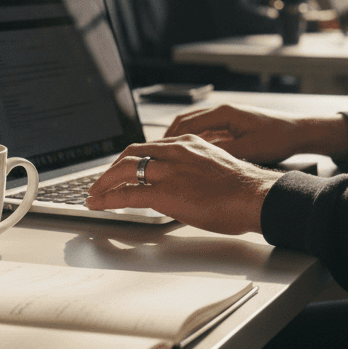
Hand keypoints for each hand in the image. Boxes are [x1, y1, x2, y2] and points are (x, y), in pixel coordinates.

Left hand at [84, 135, 281, 233]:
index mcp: (187, 143)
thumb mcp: (214, 167)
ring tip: (94, 194)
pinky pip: (127, 194)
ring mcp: (168, 170)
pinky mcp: (163, 191)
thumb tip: (182, 184)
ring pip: (124, 170)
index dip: (131, 158)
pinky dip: (108, 199)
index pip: (150, 146)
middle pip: (131, 153)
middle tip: (102, 181)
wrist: (253, 196)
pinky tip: (99, 205)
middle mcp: (174, 151)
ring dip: (104, 183)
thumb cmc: (242, 189)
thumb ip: (193, 170)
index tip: (123, 168)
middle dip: (112, 168)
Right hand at [164, 103, 347, 164]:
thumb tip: (198, 161)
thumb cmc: (278, 138)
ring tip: (164, 156)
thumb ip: (223, 153)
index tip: (155, 149)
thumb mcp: (249, 150)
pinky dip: (192, 141)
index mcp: (224, 113)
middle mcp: (222, 112)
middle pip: (185, 121)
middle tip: (153, 153)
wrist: (298, 132)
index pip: (186, 122)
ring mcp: (226, 117)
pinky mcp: (231, 125)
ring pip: (193, 126)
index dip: (168, 137)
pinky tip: (187, 156)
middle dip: (167, 137)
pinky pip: (205, 131)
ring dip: (178, 139)